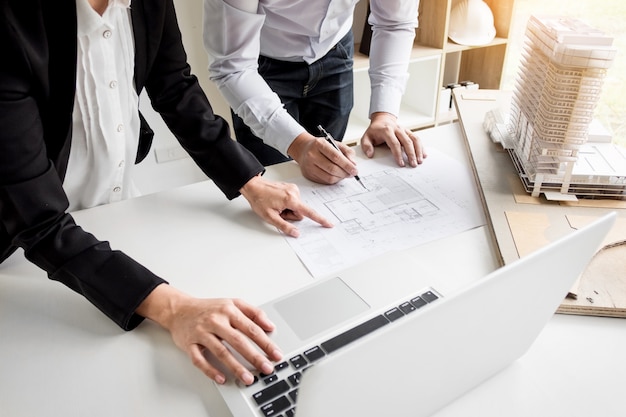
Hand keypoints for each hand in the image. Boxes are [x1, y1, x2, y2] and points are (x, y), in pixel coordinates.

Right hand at [136, 284, 282, 384]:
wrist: (179, 310)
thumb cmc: (209, 308)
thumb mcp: (232, 303)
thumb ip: (253, 312)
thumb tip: (269, 325)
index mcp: (228, 310)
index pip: (251, 328)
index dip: (265, 342)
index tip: (275, 354)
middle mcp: (215, 321)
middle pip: (238, 341)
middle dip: (255, 356)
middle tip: (267, 368)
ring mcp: (201, 333)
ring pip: (220, 352)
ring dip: (235, 367)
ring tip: (248, 378)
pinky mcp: (189, 344)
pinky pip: (199, 360)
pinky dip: (210, 370)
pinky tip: (221, 378)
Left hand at [240, 174, 332, 236]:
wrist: (253, 186)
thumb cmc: (259, 199)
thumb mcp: (270, 217)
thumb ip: (285, 226)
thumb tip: (296, 233)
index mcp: (290, 199)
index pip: (309, 212)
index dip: (320, 220)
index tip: (328, 224)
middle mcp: (294, 192)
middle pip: (300, 212)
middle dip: (290, 215)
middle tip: (278, 212)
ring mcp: (293, 189)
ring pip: (297, 207)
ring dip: (288, 210)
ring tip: (276, 206)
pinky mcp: (291, 188)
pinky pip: (294, 201)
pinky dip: (287, 204)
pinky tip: (278, 201)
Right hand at [287, 132, 358, 184]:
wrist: (304, 149)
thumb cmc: (321, 146)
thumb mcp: (335, 143)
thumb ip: (347, 151)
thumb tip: (353, 164)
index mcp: (319, 144)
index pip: (336, 157)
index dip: (347, 165)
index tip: (355, 170)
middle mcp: (312, 155)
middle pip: (332, 169)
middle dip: (345, 173)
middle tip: (352, 173)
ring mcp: (309, 166)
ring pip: (329, 177)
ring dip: (340, 178)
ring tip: (345, 174)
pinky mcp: (309, 175)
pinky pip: (325, 181)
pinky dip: (334, 180)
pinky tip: (337, 176)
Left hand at [360, 112, 426, 166]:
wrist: (382, 119)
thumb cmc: (375, 130)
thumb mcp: (366, 137)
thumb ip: (366, 146)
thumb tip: (370, 154)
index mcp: (387, 130)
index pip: (395, 143)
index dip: (398, 154)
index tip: (401, 163)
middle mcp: (397, 129)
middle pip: (407, 142)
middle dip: (411, 154)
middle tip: (413, 164)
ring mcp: (404, 130)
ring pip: (414, 139)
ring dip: (418, 150)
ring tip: (420, 161)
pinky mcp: (408, 132)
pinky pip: (417, 138)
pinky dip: (421, 146)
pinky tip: (423, 154)